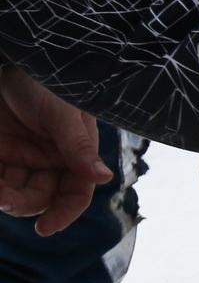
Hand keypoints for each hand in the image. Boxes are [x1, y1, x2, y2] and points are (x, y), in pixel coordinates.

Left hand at [0, 68, 111, 235]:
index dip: (64, 213)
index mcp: (75, 152)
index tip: (45, 229)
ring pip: (15, 190)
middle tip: (3, 197)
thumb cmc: (45, 79)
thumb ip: (79, 148)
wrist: (15, 53)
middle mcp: (50, 158)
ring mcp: (21, 154)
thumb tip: (104, 178)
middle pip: (41, 196)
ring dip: (3, 195)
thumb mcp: (64, 114)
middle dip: (23, 202)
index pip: (75, 192)